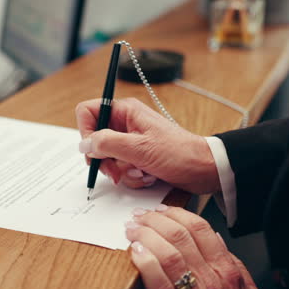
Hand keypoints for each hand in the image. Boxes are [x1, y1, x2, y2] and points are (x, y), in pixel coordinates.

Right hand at [75, 98, 220, 193]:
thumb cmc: (179, 153)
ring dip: (122, 171)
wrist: (204, 169)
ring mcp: (132, 141)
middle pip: (96, 140)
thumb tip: (84, 144)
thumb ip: (107, 144)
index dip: (86, 132)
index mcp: (125, 111)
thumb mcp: (139, 149)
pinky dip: (132, 177)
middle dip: (106, 160)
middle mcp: (126, 123)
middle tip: (117, 170)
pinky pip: (121, 169)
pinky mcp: (138, 157)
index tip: (94, 151)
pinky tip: (148, 177)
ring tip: (142, 173)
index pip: (89, 112)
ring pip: (108, 158)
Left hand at [125, 206, 274, 288]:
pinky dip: (145, 263)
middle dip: (155, 221)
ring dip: (145, 236)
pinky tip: (135, 253)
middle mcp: (212, 278)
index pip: (200, 229)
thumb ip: (233, 266)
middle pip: (180, 236)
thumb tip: (217, 241)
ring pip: (167, 254)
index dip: (176, 215)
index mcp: (228, 270)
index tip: (163, 211)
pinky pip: (158, 283)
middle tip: (141, 216)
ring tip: (132, 230)